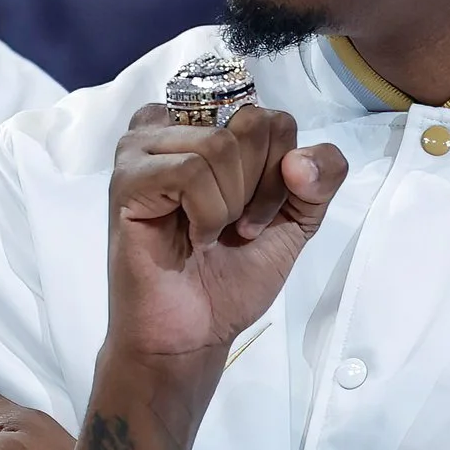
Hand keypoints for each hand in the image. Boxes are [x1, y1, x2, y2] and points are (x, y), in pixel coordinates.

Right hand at [104, 103, 344, 372]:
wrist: (195, 332)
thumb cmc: (234, 274)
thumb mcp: (299, 217)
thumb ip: (321, 176)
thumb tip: (298, 160)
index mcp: (211, 128)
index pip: (273, 118)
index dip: (283, 171)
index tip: (260, 215)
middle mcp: (174, 128)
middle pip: (251, 122)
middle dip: (262, 187)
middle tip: (237, 227)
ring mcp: (143, 150)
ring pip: (220, 145)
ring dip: (231, 204)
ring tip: (211, 234)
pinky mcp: (127, 179)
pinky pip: (191, 171)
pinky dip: (207, 213)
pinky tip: (193, 236)